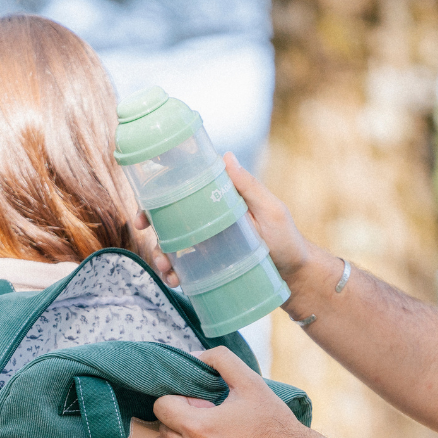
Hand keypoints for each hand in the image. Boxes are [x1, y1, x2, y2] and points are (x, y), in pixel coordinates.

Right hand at [134, 153, 341, 317]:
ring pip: (171, 245)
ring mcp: (205, 245)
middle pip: (169, 217)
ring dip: (160, 254)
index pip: (185, 188)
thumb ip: (249, 187)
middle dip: (150, 223)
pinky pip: (183, 269)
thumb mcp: (271, 211)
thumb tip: (225, 155)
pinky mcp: (207, 268)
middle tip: (143, 232)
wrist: (294, 278)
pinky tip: (174, 281)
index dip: (160, 190)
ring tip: (167, 268)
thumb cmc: (287, 240)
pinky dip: (173, 274)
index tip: (146, 197)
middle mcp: (208, 220)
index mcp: (219, 200)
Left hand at [153, 345, 314, 437]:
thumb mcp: (250, 382)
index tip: (199, 399)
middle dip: (179, 417)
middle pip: (163, 428)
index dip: (177, 398)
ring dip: (185, 437)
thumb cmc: (273, 423)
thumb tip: (195, 357)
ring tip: (215, 430)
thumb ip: (220, 360)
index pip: (161, 407)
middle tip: (208, 412)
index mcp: (198, 427)